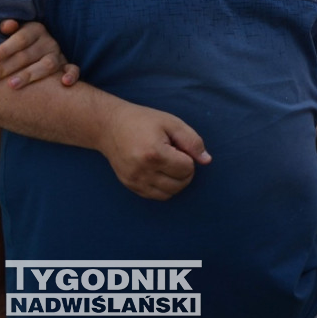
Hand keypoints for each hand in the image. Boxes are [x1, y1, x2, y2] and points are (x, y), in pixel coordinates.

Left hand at [0, 19, 78, 88]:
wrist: (38, 49)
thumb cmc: (18, 43)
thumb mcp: (15, 31)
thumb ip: (9, 28)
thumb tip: (7, 25)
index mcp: (35, 29)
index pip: (19, 39)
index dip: (4, 50)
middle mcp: (48, 42)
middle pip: (28, 55)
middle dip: (7, 68)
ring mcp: (58, 54)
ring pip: (47, 65)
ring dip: (30, 75)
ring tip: (12, 85)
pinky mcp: (66, 66)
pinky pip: (73, 69)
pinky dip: (71, 75)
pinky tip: (65, 82)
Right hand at [96, 102, 211, 200]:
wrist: (109, 126)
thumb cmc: (143, 121)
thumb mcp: (172, 123)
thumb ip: (192, 141)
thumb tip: (207, 161)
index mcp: (154, 154)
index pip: (187, 168)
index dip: (189, 157)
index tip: (178, 146)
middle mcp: (142, 171)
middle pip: (180, 184)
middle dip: (185, 170)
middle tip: (175, 154)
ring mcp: (134, 181)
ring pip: (169, 193)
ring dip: (176, 181)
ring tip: (169, 163)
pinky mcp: (129, 185)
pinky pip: (156, 196)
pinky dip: (164, 187)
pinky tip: (160, 171)